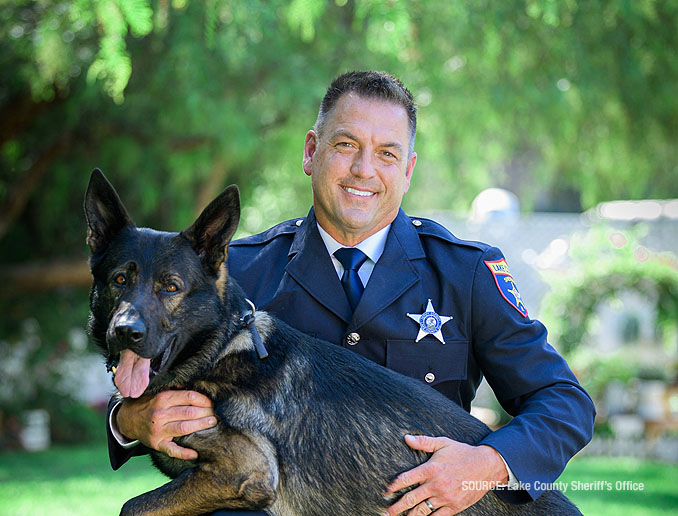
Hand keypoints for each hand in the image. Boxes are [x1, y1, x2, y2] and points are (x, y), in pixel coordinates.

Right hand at [116, 390, 216, 459]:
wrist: (127, 419)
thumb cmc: (149, 404)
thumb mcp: (159, 392)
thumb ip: (177, 390)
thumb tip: (197, 388)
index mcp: (163, 399)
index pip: (189, 397)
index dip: (204, 399)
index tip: (213, 402)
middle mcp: (161, 414)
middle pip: (189, 412)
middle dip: (206, 412)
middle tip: (218, 413)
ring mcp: (159, 430)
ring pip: (184, 428)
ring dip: (201, 426)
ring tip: (213, 423)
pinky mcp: (157, 444)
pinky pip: (172, 450)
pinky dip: (184, 453)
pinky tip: (195, 454)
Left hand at [384, 435, 507, 515]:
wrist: (486, 466)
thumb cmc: (462, 453)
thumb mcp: (443, 443)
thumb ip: (423, 442)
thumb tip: (406, 438)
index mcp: (431, 469)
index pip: (406, 479)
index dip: (394, 486)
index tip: (386, 492)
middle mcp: (436, 485)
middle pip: (411, 499)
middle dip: (397, 507)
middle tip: (387, 512)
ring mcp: (445, 497)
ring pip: (422, 511)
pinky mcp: (454, 506)